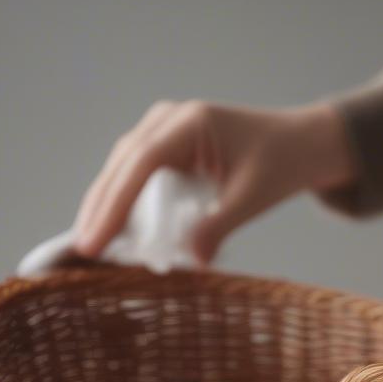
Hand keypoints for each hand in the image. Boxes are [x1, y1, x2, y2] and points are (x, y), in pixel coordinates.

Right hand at [72, 101, 354, 264]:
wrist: (301, 144)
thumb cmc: (282, 164)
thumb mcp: (254, 198)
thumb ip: (220, 226)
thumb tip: (191, 262)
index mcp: (191, 123)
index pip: (140, 165)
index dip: (114, 205)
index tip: (95, 241)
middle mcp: (169, 120)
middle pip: (121, 165)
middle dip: (100, 209)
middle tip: (82, 253)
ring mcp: (164, 130)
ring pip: (121, 169)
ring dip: (105, 206)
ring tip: (89, 246)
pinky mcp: (166, 147)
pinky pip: (134, 175)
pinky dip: (122, 202)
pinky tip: (112, 231)